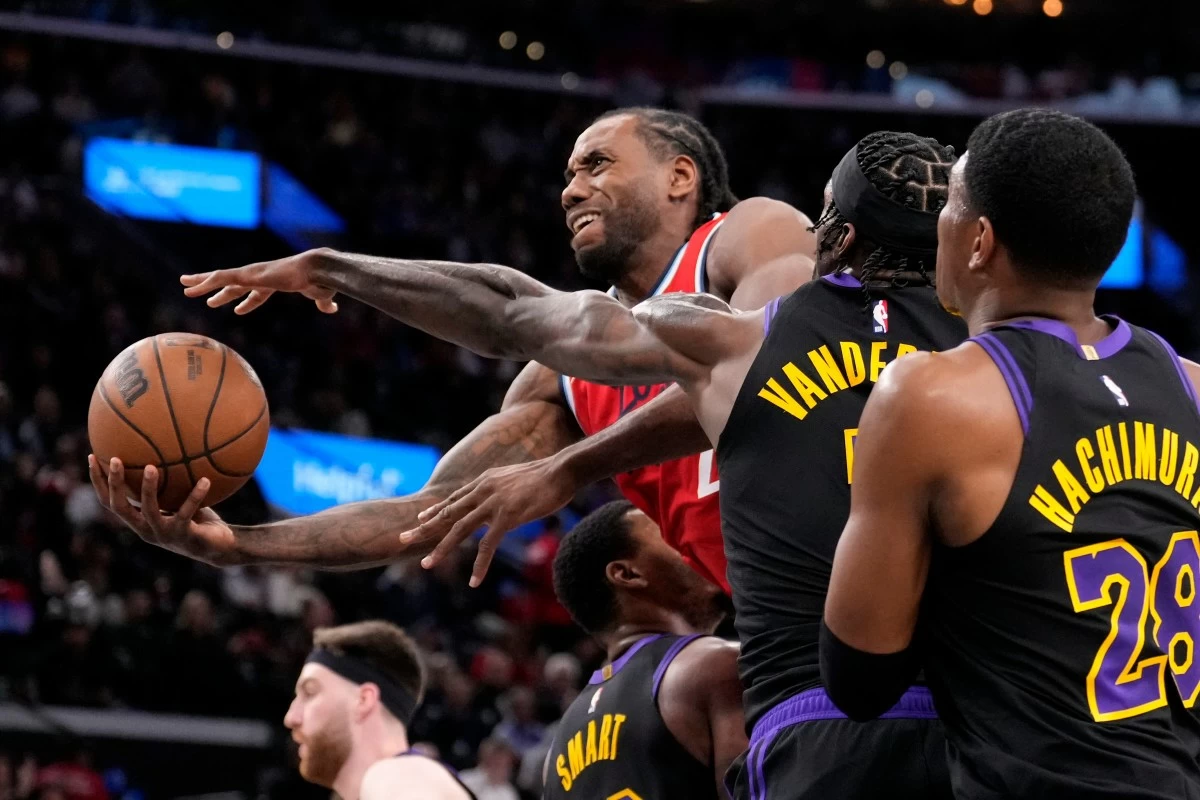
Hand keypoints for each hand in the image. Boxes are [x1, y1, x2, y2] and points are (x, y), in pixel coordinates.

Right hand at [88, 455, 238, 566]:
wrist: (219, 548)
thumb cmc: (198, 519)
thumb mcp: (178, 499)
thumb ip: (169, 482)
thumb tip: (165, 447)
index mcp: (139, 521)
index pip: (109, 501)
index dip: (98, 482)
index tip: (92, 456)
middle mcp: (146, 529)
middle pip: (120, 507)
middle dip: (115, 483)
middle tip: (114, 459)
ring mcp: (164, 534)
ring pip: (149, 510)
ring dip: (147, 488)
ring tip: (151, 467)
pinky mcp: (184, 536)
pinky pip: (188, 512)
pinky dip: (196, 496)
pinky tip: (205, 480)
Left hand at [180, 249, 338, 314]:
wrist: (317, 270)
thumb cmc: (320, 281)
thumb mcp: (320, 294)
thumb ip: (323, 301)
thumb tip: (333, 307)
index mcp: (275, 281)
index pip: (258, 293)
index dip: (248, 302)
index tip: (238, 311)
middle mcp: (260, 275)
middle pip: (233, 283)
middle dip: (217, 289)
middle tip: (202, 295)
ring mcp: (252, 274)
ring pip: (220, 278)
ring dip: (202, 282)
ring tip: (184, 285)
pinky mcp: (248, 275)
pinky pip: (221, 278)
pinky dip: (205, 282)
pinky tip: (192, 287)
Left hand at [400, 457, 578, 586]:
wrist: (563, 470)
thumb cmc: (547, 475)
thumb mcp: (517, 479)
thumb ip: (503, 490)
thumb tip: (503, 502)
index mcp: (484, 481)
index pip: (454, 498)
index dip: (435, 510)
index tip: (419, 519)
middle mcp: (483, 490)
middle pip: (448, 513)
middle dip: (423, 528)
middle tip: (402, 538)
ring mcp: (493, 504)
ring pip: (459, 530)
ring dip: (441, 549)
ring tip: (427, 565)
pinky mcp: (507, 517)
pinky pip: (488, 545)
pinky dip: (480, 564)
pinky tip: (475, 580)